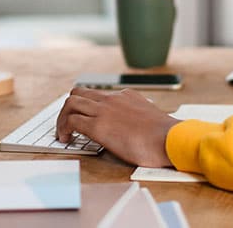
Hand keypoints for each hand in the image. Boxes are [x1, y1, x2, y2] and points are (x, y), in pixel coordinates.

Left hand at [56, 87, 179, 166]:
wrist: (169, 139)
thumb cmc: (165, 136)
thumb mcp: (150, 116)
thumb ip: (136, 116)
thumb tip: (131, 128)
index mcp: (126, 96)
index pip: (98, 94)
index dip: (86, 106)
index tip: (84, 117)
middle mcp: (112, 99)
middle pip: (78, 92)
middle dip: (69, 107)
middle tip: (67, 123)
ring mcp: (104, 110)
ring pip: (71, 102)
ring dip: (62, 117)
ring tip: (63, 132)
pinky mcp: (98, 126)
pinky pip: (72, 120)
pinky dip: (64, 128)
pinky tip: (66, 139)